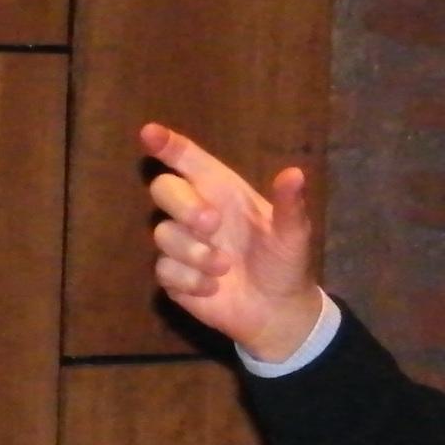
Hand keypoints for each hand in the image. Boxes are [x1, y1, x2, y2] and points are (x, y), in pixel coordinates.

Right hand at [140, 121, 323, 363]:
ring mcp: (183, 245)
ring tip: (225, 268)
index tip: (148, 132)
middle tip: (213, 225)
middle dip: (183, 205)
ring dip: (195, 253)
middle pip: (163, 188)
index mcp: (223, 192)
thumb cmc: (285, 263)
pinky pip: (165, 270)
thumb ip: (289, 205)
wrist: (278, 311)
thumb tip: (295, 174)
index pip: (188, 160)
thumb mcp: (294, 234)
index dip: (167, 144)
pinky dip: (191, 281)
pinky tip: (214, 288)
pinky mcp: (174, 277)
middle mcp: (197, 212)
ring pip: (162, 233)